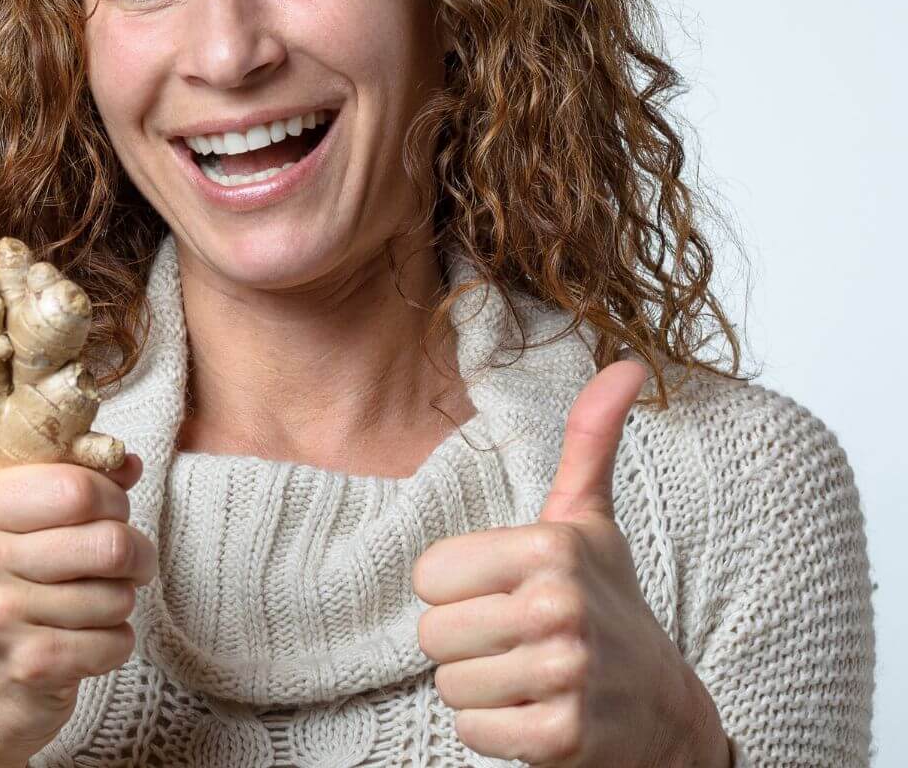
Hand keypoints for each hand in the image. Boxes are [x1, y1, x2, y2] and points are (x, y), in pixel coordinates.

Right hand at [0, 453, 156, 767]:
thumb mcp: (7, 529)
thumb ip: (64, 484)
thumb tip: (127, 462)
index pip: (74, 485)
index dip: (111, 497)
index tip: (108, 513)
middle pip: (107, 540)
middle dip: (135, 552)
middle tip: (125, 562)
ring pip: (118, 593)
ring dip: (120, 601)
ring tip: (90, 606)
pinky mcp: (30, 664)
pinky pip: (116, 640)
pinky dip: (114, 642)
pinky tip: (82, 643)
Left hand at [411, 360, 731, 766]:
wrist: (666, 714)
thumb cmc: (609, 607)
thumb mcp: (592, 522)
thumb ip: (589, 443)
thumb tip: (628, 365)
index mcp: (551, 546)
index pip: (428, 576)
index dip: (459, 592)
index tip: (509, 595)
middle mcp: (559, 605)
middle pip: (431, 635)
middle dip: (468, 646)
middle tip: (521, 644)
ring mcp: (565, 673)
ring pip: (449, 686)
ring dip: (483, 690)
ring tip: (532, 678)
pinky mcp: (562, 737)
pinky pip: (472, 733)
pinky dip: (498, 734)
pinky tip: (539, 716)